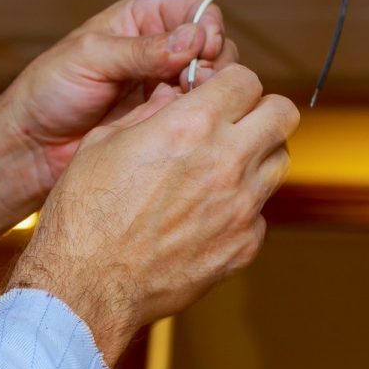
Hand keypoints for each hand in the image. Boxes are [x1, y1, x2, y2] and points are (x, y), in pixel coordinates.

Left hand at [0, 0, 227, 265]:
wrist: (31, 147)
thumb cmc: (48, 92)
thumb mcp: (92, 58)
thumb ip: (143, 49)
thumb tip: (192, 40)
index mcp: (144, 18)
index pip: (199, 12)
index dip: (208, 29)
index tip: (204, 51)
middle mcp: (161, 47)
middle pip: (215, 45)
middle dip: (213, 62)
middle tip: (194, 83)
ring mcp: (166, 84)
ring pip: (212, 79)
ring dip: (207, 89)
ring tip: (184, 104)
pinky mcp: (166, 116)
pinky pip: (198, 110)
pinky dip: (197, 114)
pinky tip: (180, 123)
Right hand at [7, 65, 299, 365]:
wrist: (84, 289)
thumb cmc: (86, 216)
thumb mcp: (106, 141)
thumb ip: (151, 111)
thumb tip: (175, 95)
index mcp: (192, 125)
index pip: (247, 79)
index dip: (233, 83)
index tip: (221, 93)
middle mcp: (226, 160)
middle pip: (283, 113)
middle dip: (264, 110)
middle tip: (241, 121)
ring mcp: (241, 205)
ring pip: (280, 160)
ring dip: (260, 155)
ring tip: (227, 165)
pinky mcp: (244, 244)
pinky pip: (262, 211)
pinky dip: (244, 207)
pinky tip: (210, 213)